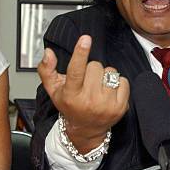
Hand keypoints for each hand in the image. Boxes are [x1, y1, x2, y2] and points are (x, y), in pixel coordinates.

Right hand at [38, 35, 129, 152]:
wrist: (86, 130)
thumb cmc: (70, 106)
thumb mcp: (53, 90)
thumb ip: (46, 70)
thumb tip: (48, 52)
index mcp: (71, 95)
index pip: (76, 70)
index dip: (80, 53)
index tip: (85, 39)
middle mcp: (89, 101)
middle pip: (95, 66)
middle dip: (91, 70)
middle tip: (87, 82)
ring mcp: (106, 105)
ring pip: (110, 72)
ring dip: (105, 76)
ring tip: (98, 88)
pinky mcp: (120, 107)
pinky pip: (123, 81)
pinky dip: (117, 83)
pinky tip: (108, 92)